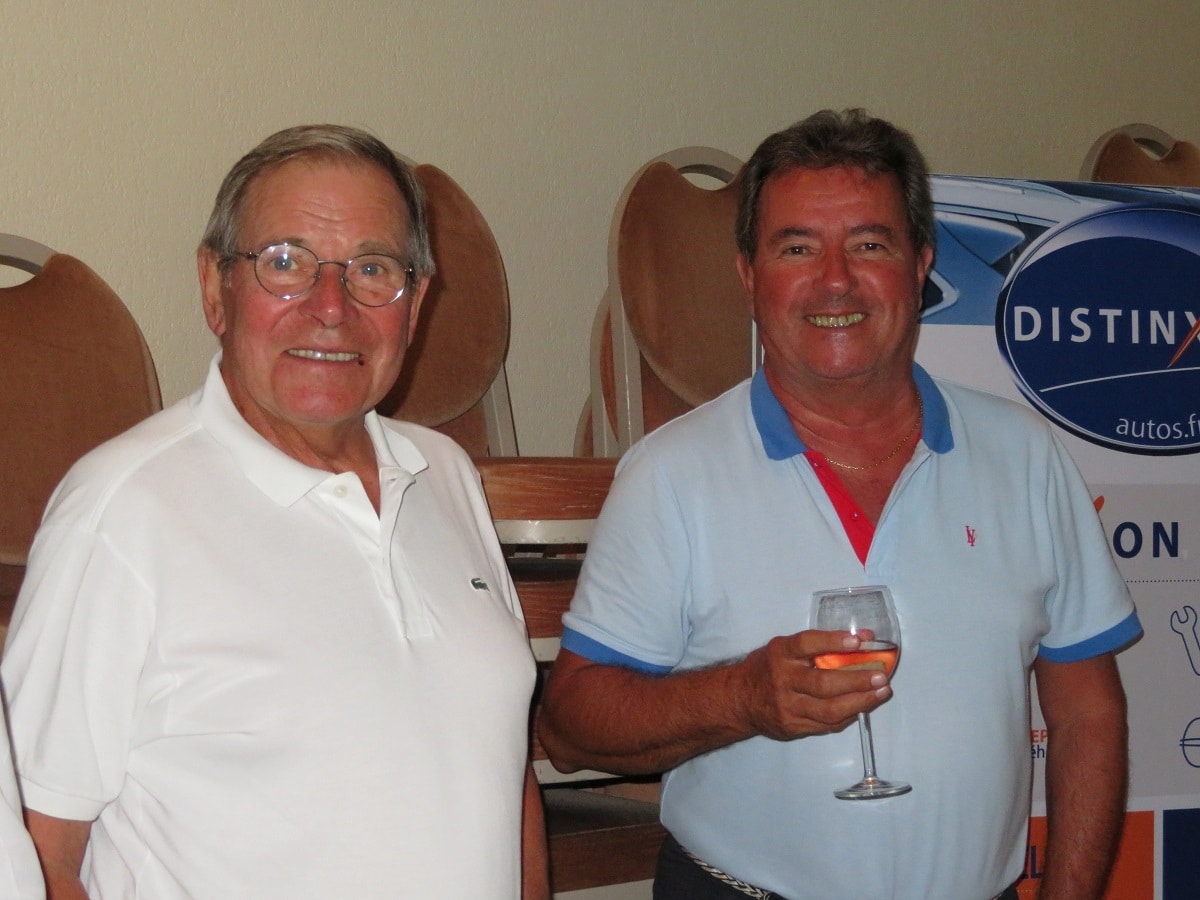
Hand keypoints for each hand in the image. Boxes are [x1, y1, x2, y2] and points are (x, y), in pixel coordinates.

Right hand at [740, 630, 891, 740]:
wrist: (739, 699)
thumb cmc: (767, 668)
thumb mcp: (782, 649)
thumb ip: (814, 647)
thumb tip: (860, 642)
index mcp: (780, 654)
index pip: (808, 644)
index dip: (834, 641)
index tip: (859, 641)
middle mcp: (783, 680)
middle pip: (823, 683)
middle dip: (857, 680)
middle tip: (881, 676)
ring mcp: (788, 707)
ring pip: (829, 710)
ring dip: (860, 702)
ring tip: (881, 693)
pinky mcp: (794, 727)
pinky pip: (827, 725)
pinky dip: (849, 716)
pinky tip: (863, 707)